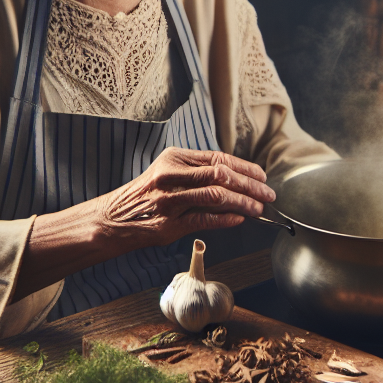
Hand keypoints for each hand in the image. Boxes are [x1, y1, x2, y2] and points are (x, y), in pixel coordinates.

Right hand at [98, 148, 275, 247]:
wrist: (115, 218)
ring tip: (257, 209)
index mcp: (175, 158)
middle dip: (250, 185)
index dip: (245, 168)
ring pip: (216, 196)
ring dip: (242, 203)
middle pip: (221, 176)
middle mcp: (172, 175)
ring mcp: (169, 199)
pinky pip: (204, 219)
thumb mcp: (168, 173)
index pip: (219, 159)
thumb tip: (236, 179)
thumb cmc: (147, 195)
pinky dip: (225, 219)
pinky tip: (239, 219)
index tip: (261, 176)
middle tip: (267, 194)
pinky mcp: (168, 223)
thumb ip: (197, 173)